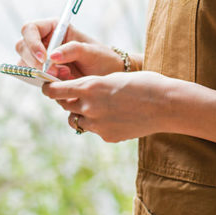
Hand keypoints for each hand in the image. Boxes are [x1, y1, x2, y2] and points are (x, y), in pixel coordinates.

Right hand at [16, 20, 124, 79]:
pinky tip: (58, 82)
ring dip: (38, 73)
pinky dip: (40, 81)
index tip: (43, 57)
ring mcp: (39, 58)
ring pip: (23, 63)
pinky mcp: (39, 73)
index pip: (30, 29)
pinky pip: (30, 77)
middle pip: (22, 47)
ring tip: (64, 76)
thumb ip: (73, 50)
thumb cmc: (101, 59)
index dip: (32, 42)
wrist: (105, 77)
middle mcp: (43, 41)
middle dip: (35, 62)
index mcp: (53, 28)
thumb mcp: (92, 52)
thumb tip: (52, 57)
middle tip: (55, 73)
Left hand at [42, 71, 177, 141]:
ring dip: (81, 114)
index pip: (54, 91)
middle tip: (74, 95)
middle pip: (65, 106)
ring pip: (77, 120)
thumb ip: (91, 85)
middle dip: (67, 100)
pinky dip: (99, 124)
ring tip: (98, 108)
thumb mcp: (112, 77)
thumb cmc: (143, 84)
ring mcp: (97, 124)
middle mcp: (88, 107)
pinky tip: (116, 117)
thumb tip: (75, 91)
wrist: (167, 105)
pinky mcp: (107, 136)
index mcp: (89, 87)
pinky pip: (95, 130)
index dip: (49, 89)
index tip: (48, 88)